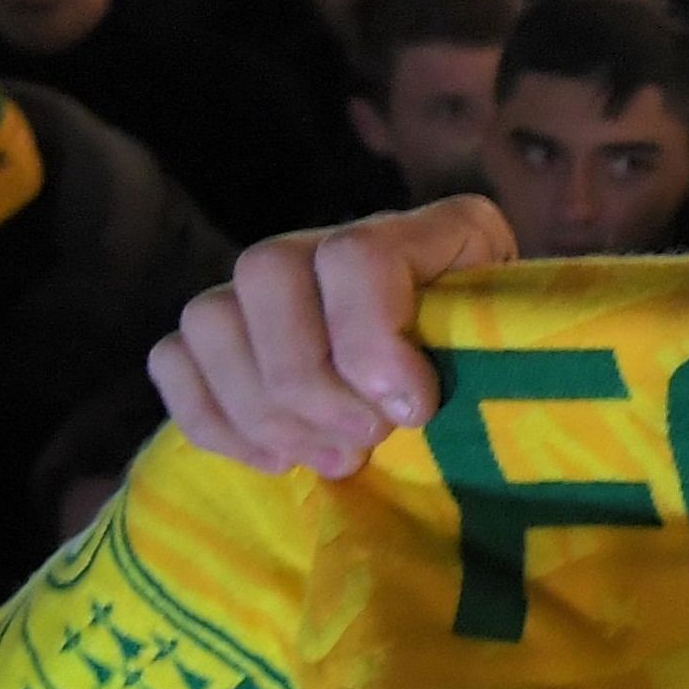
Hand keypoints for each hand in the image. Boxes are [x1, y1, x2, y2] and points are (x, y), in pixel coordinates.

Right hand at [149, 197, 518, 479]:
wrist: (478, 382)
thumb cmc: (503, 374)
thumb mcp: (515, 353)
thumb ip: (481, 354)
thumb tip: (408, 403)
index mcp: (429, 229)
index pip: (357, 254)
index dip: (370, 338)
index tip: (413, 410)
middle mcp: (331, 241)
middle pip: (266, 274)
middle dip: (310, 382)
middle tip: (364, 442)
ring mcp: (270, 286)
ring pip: (209, 318)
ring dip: (263, 410)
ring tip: (331, 459)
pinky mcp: (226, 335)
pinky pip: (173, 360)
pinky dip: (213, 420)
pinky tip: (275, 459)